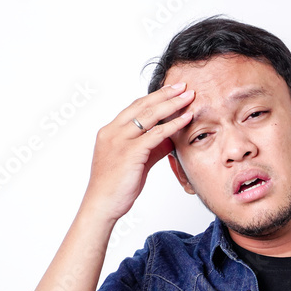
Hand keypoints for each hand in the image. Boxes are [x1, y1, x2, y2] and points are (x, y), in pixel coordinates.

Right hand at [80, 82, 194, 221]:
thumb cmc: (116, 187)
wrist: (102, 205)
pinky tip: (186, 118)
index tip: (171, 90)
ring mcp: (120, 140)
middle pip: (143, 106)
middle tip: (183, 86)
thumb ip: (150, 148)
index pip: (135, 108)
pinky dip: (173, 125)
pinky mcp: (130, 152)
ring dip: (172, 104)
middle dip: (165, 94)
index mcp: (110, 131)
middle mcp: (113, 131)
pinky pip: (156, 134)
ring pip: (150, 116)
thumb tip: (169, 139)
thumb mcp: (135, 162)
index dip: (154, 97)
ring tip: (189, 97)